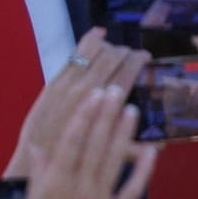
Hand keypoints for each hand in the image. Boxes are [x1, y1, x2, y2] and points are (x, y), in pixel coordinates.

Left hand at [5, 27, 148, 178]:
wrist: (35, 164)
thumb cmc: (74, 162)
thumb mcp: (107, 158)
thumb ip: (134, 149)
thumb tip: (161, 145)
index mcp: (104, 106)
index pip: (127, 73)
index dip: (138, 60)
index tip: (146, 57)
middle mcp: (87, 89)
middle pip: (112, 58)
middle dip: (125, 52)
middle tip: (133, 53)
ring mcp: (68, 83)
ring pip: (93, 52)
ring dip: (108, 46)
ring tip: (116, 48)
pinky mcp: (54, 82)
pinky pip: (74, 54)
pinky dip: (87, 41)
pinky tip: (98, 34)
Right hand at [10, 86, 158, 198]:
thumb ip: (38, 176)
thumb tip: (38, 149)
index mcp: (55, 182)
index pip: (73, 139)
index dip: (85, 115)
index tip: (94, 94)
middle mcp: (79, 187)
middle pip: (95, 144)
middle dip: (106, 115)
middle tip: (116, 91)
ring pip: (114, 160)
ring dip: (123, 133)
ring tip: (131, 110)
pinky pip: (132, 191)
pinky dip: (143, 170)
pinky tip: (150, 151)